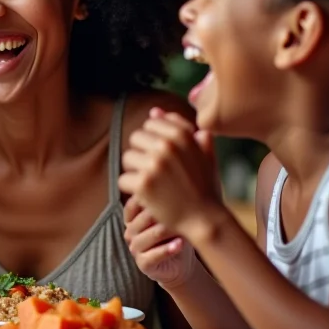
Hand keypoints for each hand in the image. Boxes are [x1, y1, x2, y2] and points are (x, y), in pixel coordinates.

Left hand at [118, 108, 222, 237]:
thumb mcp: (203, 154)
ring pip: (127, 158)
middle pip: (135, 138)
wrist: (205, 218)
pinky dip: (131, 190)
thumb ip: (182, 128)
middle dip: (142, 154)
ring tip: (152, 184)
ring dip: (135, 171)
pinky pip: (122, 179)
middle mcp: (167, 146)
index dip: (154, 141)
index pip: (150, 124)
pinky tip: (147, 196)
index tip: (165, 157)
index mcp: (182, 135)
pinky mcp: (143, 184)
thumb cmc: (204, 187)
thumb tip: (155, 110)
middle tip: (157, 172)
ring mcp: (154, 164)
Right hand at [124, 195, 194, 286]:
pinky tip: (179, 244)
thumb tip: (173, 184)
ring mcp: (135, 249)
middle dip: (159, 215)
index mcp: (133, 219)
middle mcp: (130, 233)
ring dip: (164, 232)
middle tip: (177, 209)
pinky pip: (151, 256)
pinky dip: (166, 250)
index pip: (132, 206)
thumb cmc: (176, 235)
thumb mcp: (171, 217)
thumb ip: (166, 204)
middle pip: (140, 220)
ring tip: (180, 228)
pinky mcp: (143, 264)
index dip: (145, 200)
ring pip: (145, 237)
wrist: (181, 263)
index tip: (165, 193)